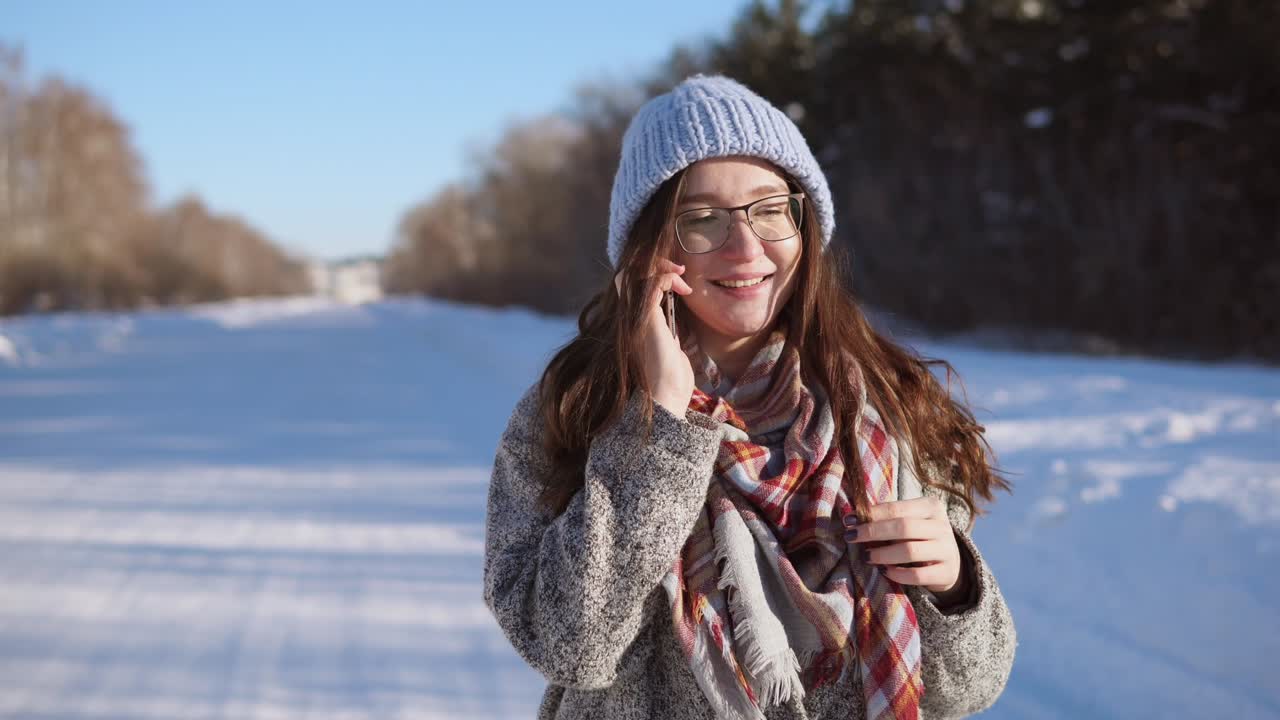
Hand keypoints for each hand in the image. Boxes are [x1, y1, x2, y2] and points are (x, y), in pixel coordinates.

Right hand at [614, 258, 694, 416]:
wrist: (666, 398)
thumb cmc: (671, 380)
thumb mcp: (670, 348)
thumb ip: (667, 333)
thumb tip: (675, 324)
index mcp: (635, 324)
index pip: (635, 286)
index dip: (654, 275)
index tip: (679, 281)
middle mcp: (630, 318)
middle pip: (631, 275)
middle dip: (656, 265)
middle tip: (681, 271)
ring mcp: (635, 317)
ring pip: (638, 274)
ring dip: (662, 268)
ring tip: (682, 275)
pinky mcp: (645, 318)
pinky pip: (652, 283)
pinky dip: (667, 277)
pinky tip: (683, 287)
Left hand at [843, 496, 965, 599]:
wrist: (949, 563)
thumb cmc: (919, 537)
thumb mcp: (909, 522)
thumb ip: (887, 519)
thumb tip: (852, 518)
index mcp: (931, 507)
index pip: (897, 508)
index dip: (871, 514)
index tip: (848, 520)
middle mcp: (942, 526)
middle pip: (903, 527)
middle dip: (872, 532)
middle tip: (851, 537)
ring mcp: (947, 550)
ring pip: (910, 551)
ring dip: (883, 554)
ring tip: (866, 557)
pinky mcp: (947, 573)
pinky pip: (917, 575)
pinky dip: (897, 574)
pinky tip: (884, 571)